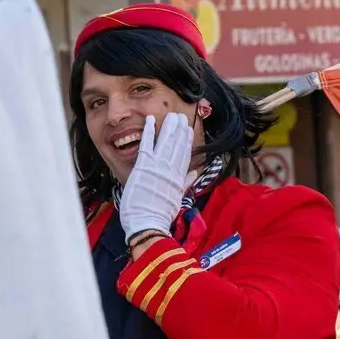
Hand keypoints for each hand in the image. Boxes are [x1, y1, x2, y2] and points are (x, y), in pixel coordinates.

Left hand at [119, 112, 197, 240]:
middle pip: (177, 145)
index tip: (188, 129)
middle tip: (181, 116)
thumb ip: (185, 183)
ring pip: (165, 142)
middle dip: (179, 129)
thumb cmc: (160, 214)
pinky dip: (148, 131)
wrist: (148, 223)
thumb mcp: (177, 199)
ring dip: (168, 127)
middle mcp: (170, 169)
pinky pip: (147, 144)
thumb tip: (195, 173)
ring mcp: (157, 166)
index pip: (185, 154)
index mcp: (178, 177)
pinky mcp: (144, 166)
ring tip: (171, 115)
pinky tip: (149, 120)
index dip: (187, 140)